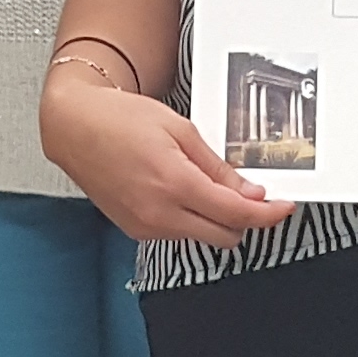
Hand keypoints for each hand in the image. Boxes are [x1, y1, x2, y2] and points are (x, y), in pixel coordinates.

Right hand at [42, 73, 291, 246]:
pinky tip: (181, 192)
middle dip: (244, 219)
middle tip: (251, 194)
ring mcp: (144, 227)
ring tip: (206, 184)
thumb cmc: (120, 119)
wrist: (74, 128)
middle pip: (225, 236)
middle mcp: (159, 214)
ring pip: (201, 237)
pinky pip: (177, 233)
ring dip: (216, 219)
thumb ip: (218, 168)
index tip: (283, 207)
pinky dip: (190, 219)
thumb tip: (250, 194)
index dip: (268, 214)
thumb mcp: (180, 130)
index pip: (236, 214)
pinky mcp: (134, 231)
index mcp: (174, 184)